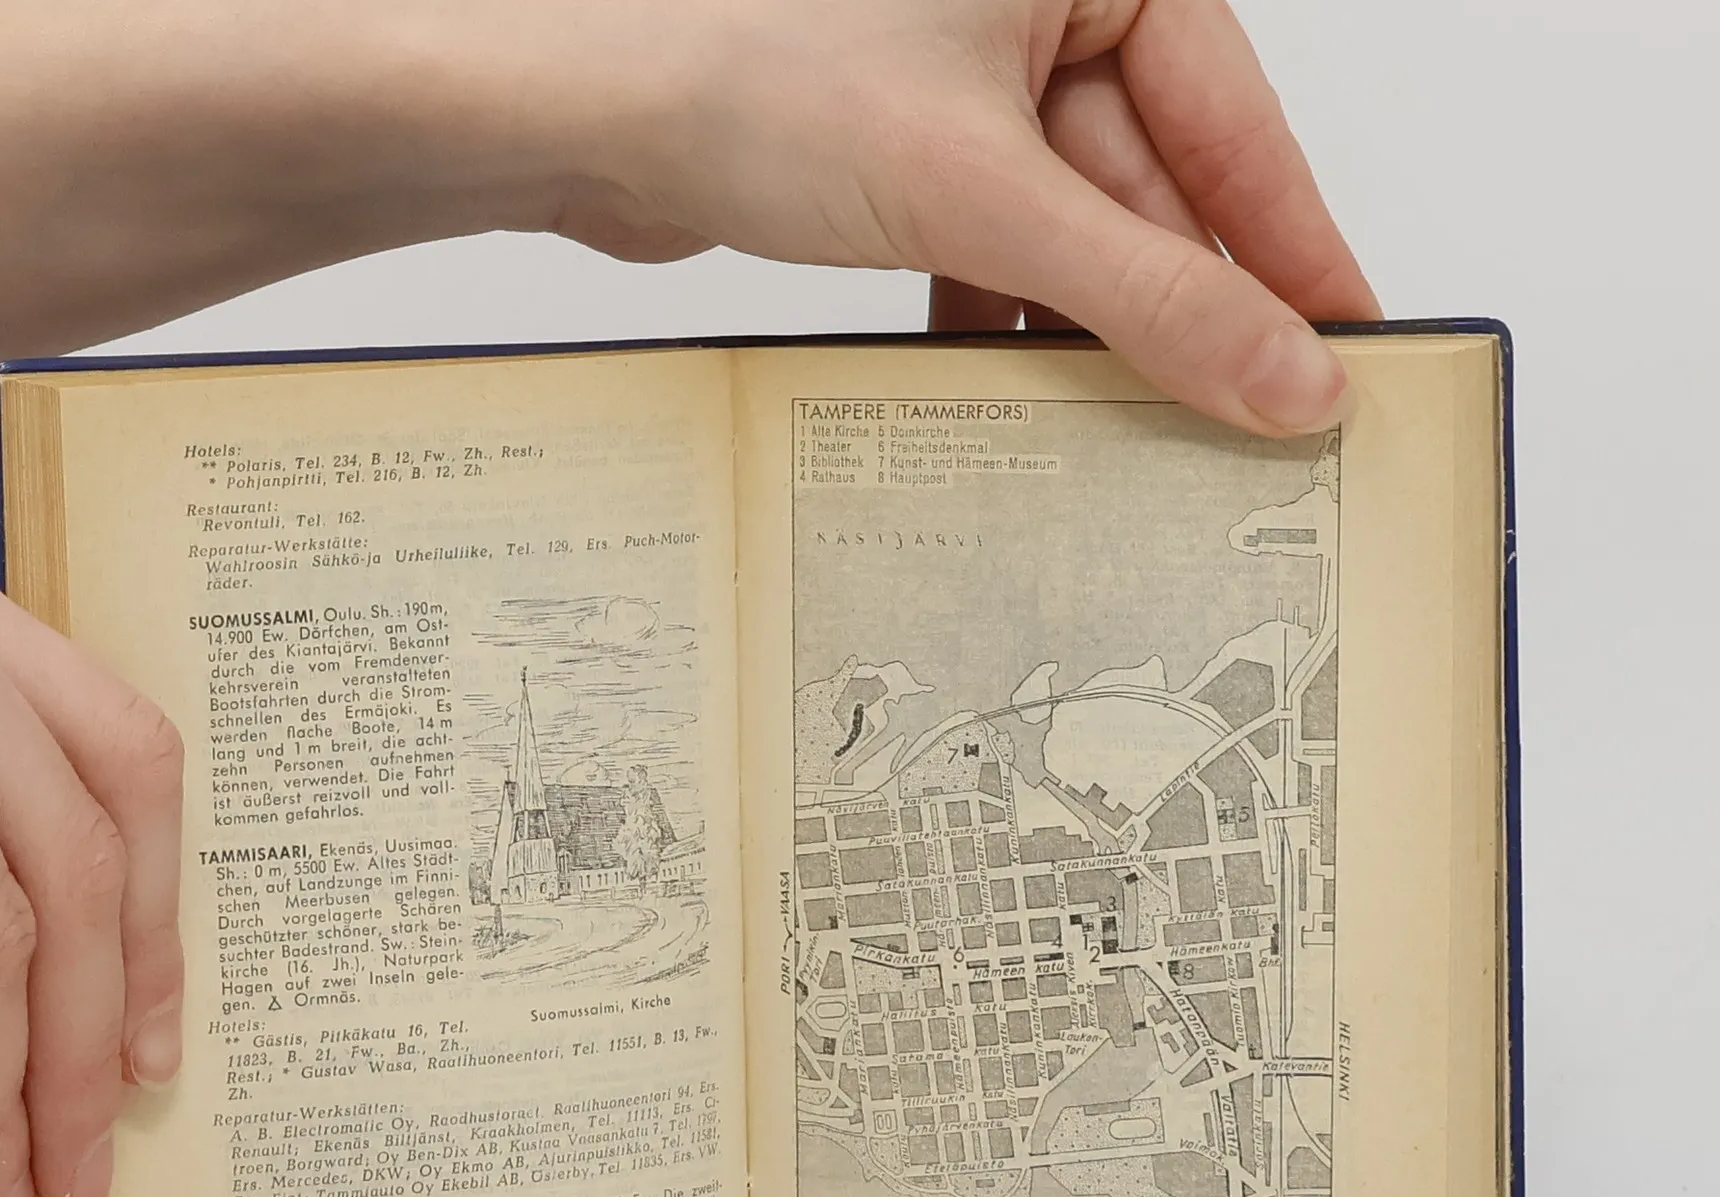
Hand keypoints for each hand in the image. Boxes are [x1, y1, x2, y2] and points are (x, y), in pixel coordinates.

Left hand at [519, 0, 1376, 433]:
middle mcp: (1036, 6)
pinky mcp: (909, 150)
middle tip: (1240, 424)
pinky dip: (1003, 316)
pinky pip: (998, 245)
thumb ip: (1144, 291)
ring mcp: (968, 81)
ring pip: (1072, 228)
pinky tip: (1009, 383)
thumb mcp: (984, 194)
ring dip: (1084, 327)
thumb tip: (1281, 372)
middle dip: (1177, 309)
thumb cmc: (746, 72)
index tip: (1346, 346)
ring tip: (1124, 423)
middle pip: (1153, 185)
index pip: (1234, 121)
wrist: (582, 115)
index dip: (1291, 249)